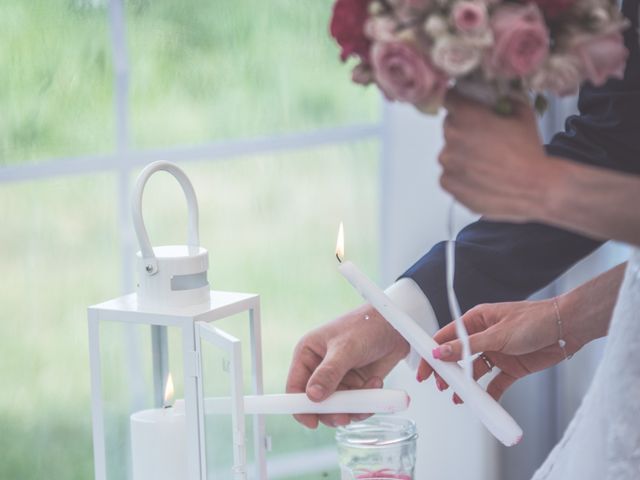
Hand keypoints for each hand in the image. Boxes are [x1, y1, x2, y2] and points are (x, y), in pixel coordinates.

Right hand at [286, 304, 409, 428]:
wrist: (394, 325)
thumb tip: (313, 396)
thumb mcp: (345, 348)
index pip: (295, 387)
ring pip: (338, 408)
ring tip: (369, 394)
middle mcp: (320, 368)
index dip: (300, 407)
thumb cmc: (365, 326)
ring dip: (353, 407)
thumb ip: (329, 373)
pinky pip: (355, 405)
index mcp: (308, 354)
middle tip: (345, 416)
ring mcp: (339, 378)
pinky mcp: (356, 385)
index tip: (312, 422)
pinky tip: (376, 384)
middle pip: (316, 403)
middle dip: (332, 412)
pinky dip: (366, 401)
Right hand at [417, 298, 581, 401]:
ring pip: (474, 371)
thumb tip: (440, 352)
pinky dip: (488, 393)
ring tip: (457, 397)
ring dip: (465, 384)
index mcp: (477, 320)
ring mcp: (497, 351)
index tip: (423, 368)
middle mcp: (484, 336)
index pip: (447, 336)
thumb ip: (467, 346)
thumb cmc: (534, 320)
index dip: (433, 352)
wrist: (568, 328)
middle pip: (457, 355)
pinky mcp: (511, 366)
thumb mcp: (497, 334)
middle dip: (446, 371)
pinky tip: (482, 402)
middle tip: (439, 386)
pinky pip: (495, 382)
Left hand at [439, 91, 558, 222]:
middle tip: (484, 140)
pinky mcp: (447, 182)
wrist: (533, 189)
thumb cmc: (528, 154)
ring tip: (485, 163)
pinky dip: (459, 175)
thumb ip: (506, 101)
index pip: (450, 98)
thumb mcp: (523, 115)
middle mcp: (452, 136)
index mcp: (467, 115)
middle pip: (450, 126)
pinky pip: (448, 174)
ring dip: (462, 154)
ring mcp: (448, 161)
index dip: (460, 102)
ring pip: (449, 151)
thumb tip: (500, 99)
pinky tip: (479, 177)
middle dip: (464, 129)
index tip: (468, 108)